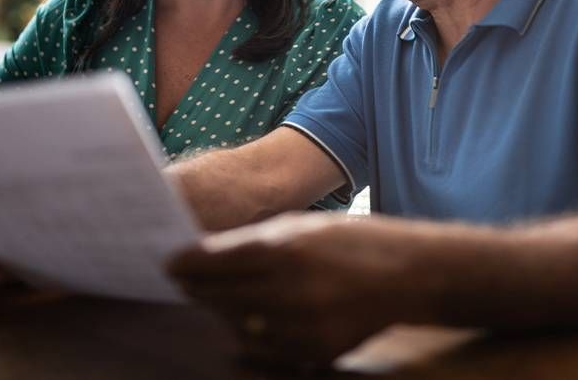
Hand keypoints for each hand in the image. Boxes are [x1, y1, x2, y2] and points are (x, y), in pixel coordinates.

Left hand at [167, 212, 415, 367]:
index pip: (210, 261)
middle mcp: (287, 289)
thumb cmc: (352, 241)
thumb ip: (255, 242)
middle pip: (217, 295)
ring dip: (223, 311)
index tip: (168, 264)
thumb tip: (207, 257)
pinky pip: (265, 347)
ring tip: (219, 298)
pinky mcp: (313, 350)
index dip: (183, 263)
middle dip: (198, 288)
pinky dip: (253, 333)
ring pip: (236, 325)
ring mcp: (300, 325)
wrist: (408, 275)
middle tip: (185, 282)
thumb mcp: (302, 227)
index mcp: (282, 249)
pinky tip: (255, 317)